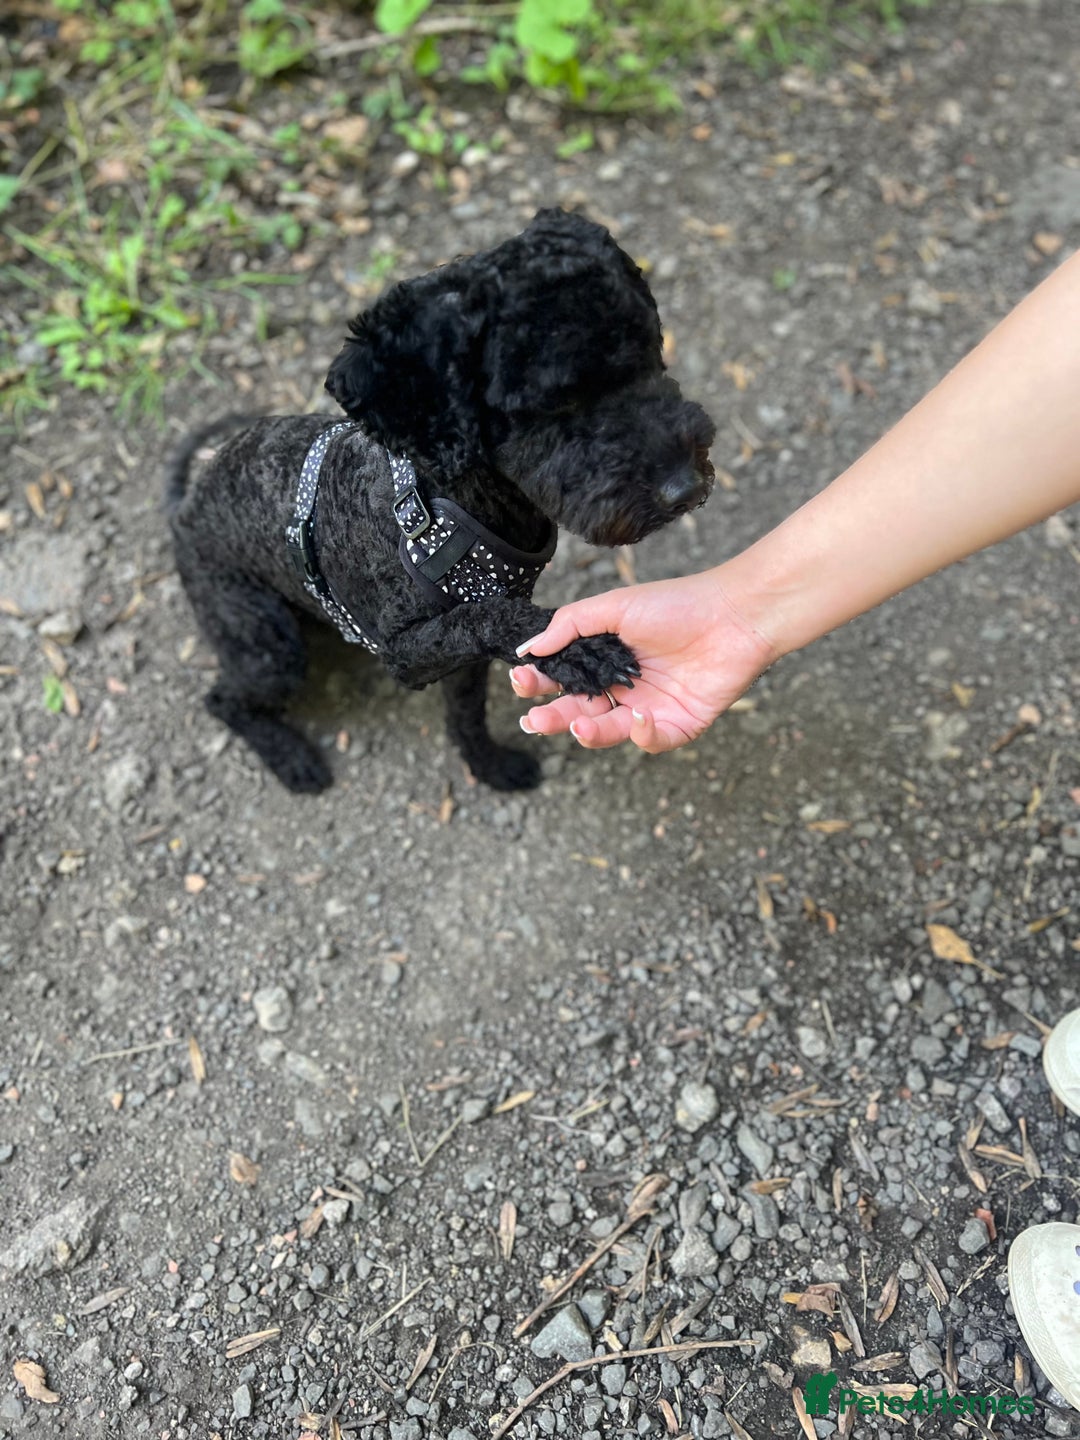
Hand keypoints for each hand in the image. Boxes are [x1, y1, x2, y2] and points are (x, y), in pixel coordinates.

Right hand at [509, 569, 776, 751]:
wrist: (734, 615)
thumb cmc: (676, 604)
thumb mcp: (614, 607)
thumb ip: (570, 625)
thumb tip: (527, 648)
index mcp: (604, 658)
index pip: (563, 677)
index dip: (539, 682)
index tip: (520, 679)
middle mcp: (623, 686)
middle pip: (579, 710)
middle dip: (553, 717)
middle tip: (533, 721)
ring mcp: (649, 708)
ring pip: (610, 731)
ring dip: (589, 732)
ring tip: (575, 724)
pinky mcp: (678, 725)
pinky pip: (651, 740)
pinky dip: (641, 734)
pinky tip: (639, 716)